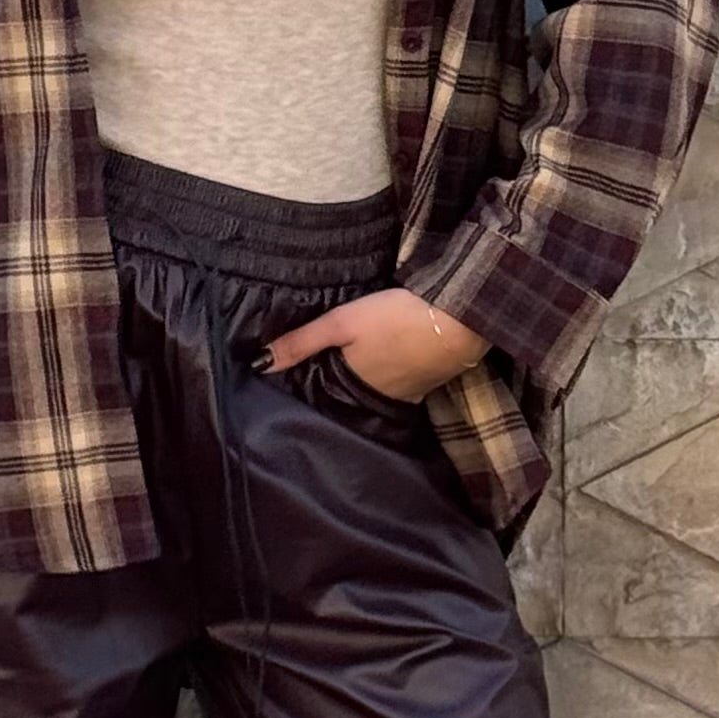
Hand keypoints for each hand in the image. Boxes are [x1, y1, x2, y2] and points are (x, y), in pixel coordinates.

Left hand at [255, 285, 489, 402]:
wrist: (461, 320)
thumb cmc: (396, 318)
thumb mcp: (343, 322)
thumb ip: (302, 342)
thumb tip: (257, 363)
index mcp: (352, 385)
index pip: (320, 393)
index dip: (307, 384)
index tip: (293, 375)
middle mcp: (377, 398)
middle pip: (347, 395)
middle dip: (333, 387)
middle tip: (318, 369)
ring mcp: (406, 394)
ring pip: (372, 392)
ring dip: (362, 384)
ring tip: (350, 365)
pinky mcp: (427, 383)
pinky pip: (398, 388)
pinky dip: (388, 379)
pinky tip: (387, 363)